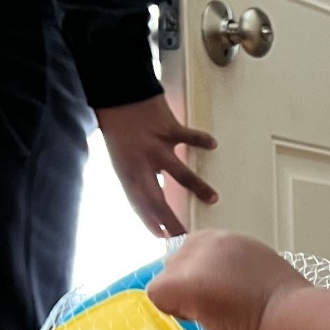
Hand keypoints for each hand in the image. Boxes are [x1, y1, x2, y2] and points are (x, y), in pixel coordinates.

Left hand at [97, 93, 217, 237]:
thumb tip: (154, 193)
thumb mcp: (119, 155)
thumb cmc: (116, 125)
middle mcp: (142, 163)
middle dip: (171, 220)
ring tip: (213, 199)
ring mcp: (157, 146)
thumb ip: (136, 174)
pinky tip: (212, 146)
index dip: (151, 222)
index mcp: (126, 171)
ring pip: (180, 173)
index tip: (163, 237)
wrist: (117, 92)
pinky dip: (201, 141)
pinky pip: (189, 137)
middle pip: (158, 198)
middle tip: (186, 235)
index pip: (140, 204)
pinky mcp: (169, 128)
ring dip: (197, 187)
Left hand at [147, 231, 309, 329]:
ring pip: (166, 279)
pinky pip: (157, 295)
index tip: (226, 296)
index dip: (203, 279)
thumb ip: (237, 276)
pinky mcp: (184, 281)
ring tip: (214, 314)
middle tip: (219, 309)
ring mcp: (197, 258)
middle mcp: (212, 241)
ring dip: (182, 300)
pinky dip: (173, 311)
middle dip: (189, 288)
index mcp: (233, 242)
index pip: (196, 254)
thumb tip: (222, 291)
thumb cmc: (289, 311)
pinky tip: (201, 318)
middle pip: (176, 264)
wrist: (293, 319)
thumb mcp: (264, 279)